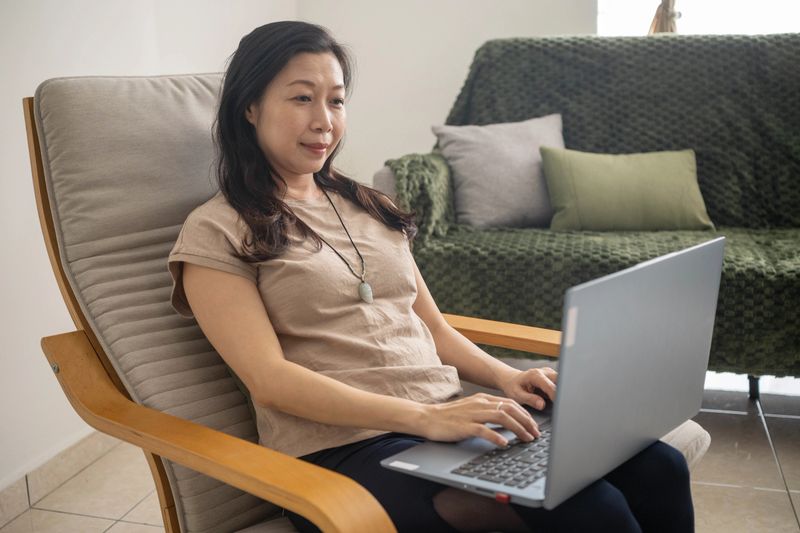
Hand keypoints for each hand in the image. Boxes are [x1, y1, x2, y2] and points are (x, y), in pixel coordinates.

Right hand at [419, 393, 539, 446]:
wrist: (427, 417)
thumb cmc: (449, 417)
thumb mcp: (472, 409)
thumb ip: (488, 412)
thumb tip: (508, 421)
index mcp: (483, 399)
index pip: (510, 403)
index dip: (525, 414)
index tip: (534, 425)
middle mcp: (480, 404)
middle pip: (510, 408)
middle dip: (526, 421)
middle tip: (536, 434)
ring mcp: (472, 414)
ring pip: (501, 417)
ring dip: (517, 428)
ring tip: (526, 438)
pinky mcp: (464, 426)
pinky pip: (484, 430)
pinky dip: (497, 436)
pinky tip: (505, 443)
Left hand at [497, 366, 557, 410]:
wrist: (512, 380)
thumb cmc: (513, 387)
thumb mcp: (517, 395)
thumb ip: (529, 399)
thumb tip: (542, 405)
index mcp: (535, 375)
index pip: (550, 386)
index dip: (556, 396)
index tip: (560, 406)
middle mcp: (544, 372)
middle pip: (560, 380)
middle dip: (563, 392)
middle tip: (563, 405)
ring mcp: (549, 373)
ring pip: (562, 381)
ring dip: (563, 391)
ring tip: (561, 403)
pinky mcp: (552, 377)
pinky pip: (560, 383)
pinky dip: (561, 390)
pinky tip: (559, 399)